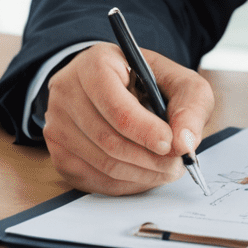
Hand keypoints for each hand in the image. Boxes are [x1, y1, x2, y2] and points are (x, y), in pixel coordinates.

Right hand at [43, 41, 214, 195]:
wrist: (117, 85)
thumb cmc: (149, 83)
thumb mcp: (180, 82)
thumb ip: (190, 106)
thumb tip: (184, 143)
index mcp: (96, 64)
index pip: (117, 107)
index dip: (146, 131)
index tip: (170, 145)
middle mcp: (67, 91)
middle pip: (108, 139)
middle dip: (148, 158)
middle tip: (176, 165)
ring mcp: (57, 122)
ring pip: (100, 162)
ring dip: (139, 174)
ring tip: (165, 170)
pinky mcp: (57, 151)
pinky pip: (90, 179)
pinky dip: (123, 184)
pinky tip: (144, 175)